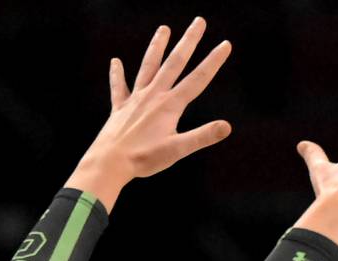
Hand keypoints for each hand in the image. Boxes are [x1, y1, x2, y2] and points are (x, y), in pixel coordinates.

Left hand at [65, 18, 232, 210]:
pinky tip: (116, 62)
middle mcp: (153, 96)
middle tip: (198, 22)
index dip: (213, 61)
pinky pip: (119, 87)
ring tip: (164, 29)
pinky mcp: (120, 108)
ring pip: (148, 66)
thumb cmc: (144, 158)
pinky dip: (117, 74)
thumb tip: (227, 127)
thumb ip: (203, 136)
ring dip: (157, 47)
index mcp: (170, 105)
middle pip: (174, 63)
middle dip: (188, 42)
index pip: (197, 79)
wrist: (110, 162)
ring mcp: (135, 99)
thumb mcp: (178, 150)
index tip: (225, 44)